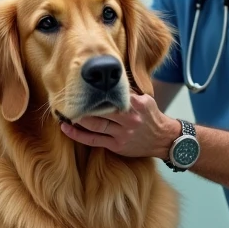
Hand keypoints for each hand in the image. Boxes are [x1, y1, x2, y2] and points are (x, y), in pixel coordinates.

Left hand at [60, 92, 181, 158]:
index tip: (80, 85)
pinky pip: (94, 140)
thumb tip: (108, 81)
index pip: (112, 95)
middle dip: (84, 105)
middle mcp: (129, 119)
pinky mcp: (117, 146)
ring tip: (64, 111)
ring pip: (95, 125)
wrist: (164, 139)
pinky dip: (78, 135)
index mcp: (135, 104)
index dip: (96, 91)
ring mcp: (122, 134)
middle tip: (68, 98)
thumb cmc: (151, 116)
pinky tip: (66, 128)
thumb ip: (128, 92)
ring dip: (78, 118)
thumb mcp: (145, 99)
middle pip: (101, 110)